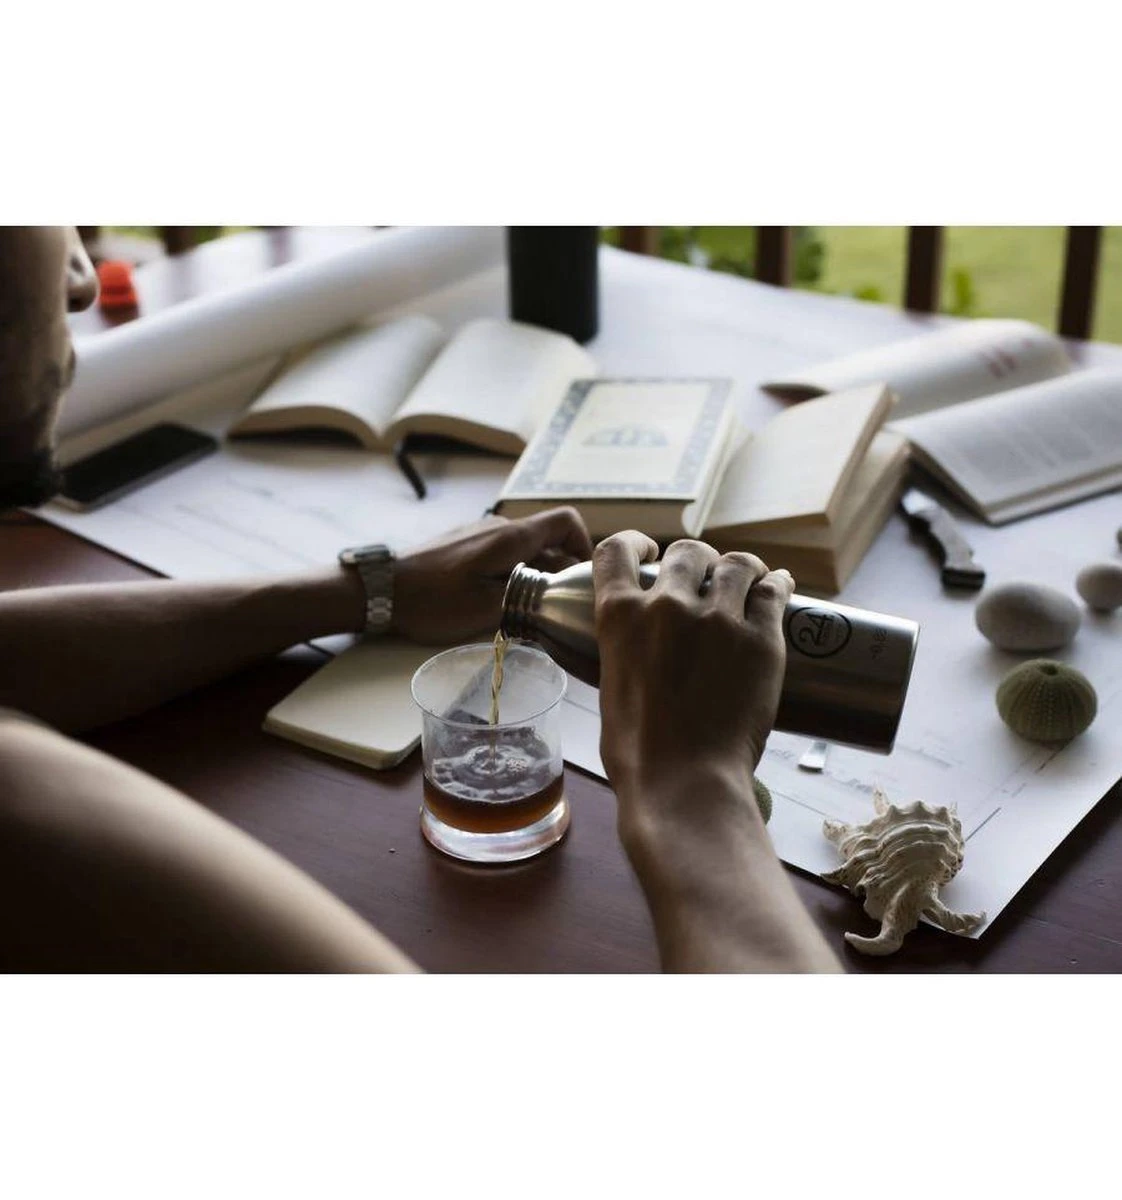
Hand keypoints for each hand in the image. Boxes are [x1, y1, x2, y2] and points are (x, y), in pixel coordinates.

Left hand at [392, 507, 592, 644]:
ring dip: (534, 576)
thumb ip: (529, 600)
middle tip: (556, 608)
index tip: (579, 579)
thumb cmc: (432, 599)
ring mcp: (481, 534)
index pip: (567, 521)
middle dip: (559, 571)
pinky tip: (497, 602)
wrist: (381, 588)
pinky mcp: (465, 544)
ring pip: (525, 549)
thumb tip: (559, 598)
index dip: (583, 546)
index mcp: (512, 537)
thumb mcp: (486, 609)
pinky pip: (503, 554)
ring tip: (527, 611)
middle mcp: (500, 527)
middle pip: (548, 540)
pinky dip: (512, 574)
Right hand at [593, 530, 793, 795]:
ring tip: (749, 579)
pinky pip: (774, 591)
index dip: (635, 544)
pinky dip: (777, 584)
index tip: (649, 552)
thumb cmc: (639, 752)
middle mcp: (668, 606)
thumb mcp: (613, 686)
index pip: (617, 551)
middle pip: (688, 551)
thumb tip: (641, 646)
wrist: (684, 782)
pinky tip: (779, 586)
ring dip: (741, 569)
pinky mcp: (762, 639)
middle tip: (707, 580)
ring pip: (737, 563)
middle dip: (698, 562)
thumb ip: (627, 649)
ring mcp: (718, 619)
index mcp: (621, 616)